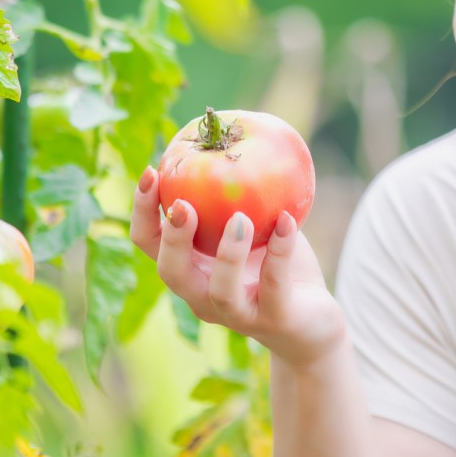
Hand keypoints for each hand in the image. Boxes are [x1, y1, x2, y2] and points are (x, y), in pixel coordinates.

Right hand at [129, 166, 345, 368]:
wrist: (313, 322)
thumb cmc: (276, 265)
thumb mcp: (255, 224)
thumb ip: (237, 194)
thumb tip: (227, 134)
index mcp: (190, 269)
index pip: (149, 244)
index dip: (142, 212)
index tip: (151, 172)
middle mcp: (203, 296)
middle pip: (171, 272)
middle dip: (172, 238)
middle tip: (182, 204)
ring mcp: (238, 313)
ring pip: (219, 290)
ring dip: (227, 254)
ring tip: (241, 219)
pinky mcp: (275, 319)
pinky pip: (274, 285)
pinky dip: (281, 252)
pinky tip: (288, 221)